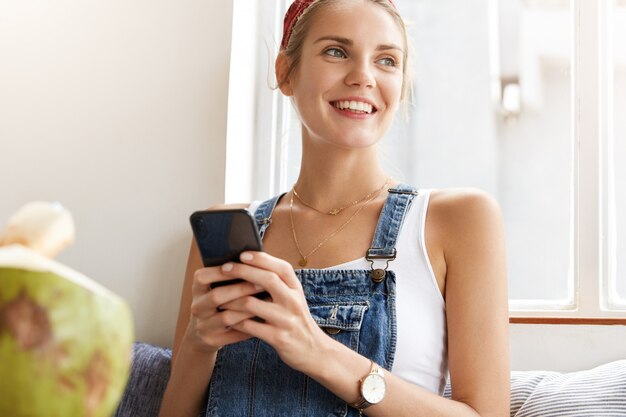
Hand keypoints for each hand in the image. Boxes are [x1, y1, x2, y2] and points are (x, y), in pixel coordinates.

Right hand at [186, 264, 267, 352]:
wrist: (205, 334)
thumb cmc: (219, 303)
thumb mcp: (217, 287)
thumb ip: (231, 275)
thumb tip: (255, 258)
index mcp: (197, 289)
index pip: (204, 276)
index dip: (224, 272)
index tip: (245, 265)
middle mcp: (197, 306)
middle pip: (217, 296)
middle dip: (241, 289)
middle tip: (263, 284)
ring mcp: (203, 325)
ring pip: (227, 316)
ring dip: (249, 308)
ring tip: (267, 301)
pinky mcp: (212, 340)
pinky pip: (234, 333)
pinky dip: (250, 326)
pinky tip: (263, 319)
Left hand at [218, 251, 328, 372]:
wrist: (314, 351)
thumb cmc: (296, 320)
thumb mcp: (293, 298)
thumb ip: (278, 283)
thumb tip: (252, 263)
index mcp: (296, 289)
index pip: (281, 267)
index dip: (262, 259)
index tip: (243, 254)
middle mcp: (293, 302)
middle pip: (267, 280)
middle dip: (243, 271)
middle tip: (224, 268)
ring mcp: (286, 320)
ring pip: (252, 304)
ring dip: (232, 299)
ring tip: (219, 298)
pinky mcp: (278, 338)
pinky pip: (250, 327)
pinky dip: (236, 321)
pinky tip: (228, 319)